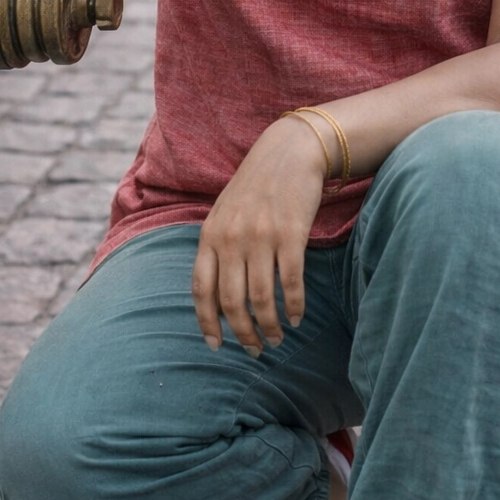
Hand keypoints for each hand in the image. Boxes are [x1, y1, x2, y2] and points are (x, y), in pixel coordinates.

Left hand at [192, 116, 326, 353]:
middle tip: (256, 349)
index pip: (201, 290)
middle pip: (232, 302)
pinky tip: (298, 317)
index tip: (216, 346)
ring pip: (262, 299)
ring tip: (278, 338)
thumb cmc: (257, 185)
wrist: (290, 151)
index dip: (207, 323)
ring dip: (271, 326)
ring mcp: (260, 237)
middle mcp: (231, 239)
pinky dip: (294, 306)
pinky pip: (290, 282)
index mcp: (210, 235)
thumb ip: (217, 247)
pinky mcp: (290, 235)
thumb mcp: (225, 212)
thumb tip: (216, 293)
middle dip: (243, 333)